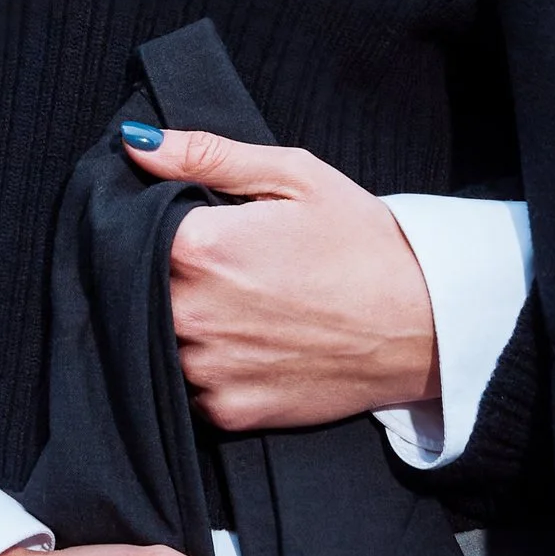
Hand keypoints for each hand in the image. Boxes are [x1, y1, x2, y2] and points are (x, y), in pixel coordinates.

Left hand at [122, 128, 439, 430]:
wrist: (425, 328)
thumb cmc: (365, 245)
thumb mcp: (295, 178)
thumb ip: (209, 156)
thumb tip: (136, 143)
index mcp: (201, 248)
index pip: (128, 228)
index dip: (149, 220)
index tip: (177, 221)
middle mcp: (191, 314)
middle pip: (134, 286)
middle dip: (160, 272)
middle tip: (217, 265)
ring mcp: (206, 370)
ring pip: (156, 340)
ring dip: (178, 322)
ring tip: (234, 304)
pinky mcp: (226, 413)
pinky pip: (188, 387)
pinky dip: (206, 365)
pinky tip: (246, 343)